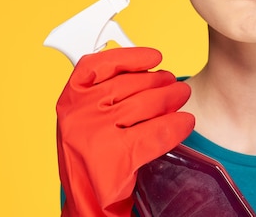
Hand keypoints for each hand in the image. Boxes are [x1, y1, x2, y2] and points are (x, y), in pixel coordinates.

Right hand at [56, 47, 194, 216]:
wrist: (86, 200)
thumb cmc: (90, 152)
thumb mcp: (85, 117)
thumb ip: (104, 92)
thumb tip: (147, 70)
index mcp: (70, 99)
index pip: (98, 65)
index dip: (130, 56)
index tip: (154, 56)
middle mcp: (79, 115)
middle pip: (129, 85)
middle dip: (159, 81)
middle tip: (174, 82)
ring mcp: (96, 136)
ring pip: (145, 105)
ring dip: (170, 97)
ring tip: (182, 95)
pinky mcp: (116, 158)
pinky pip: (156, 132)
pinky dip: (175, 126)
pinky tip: (185, 122)